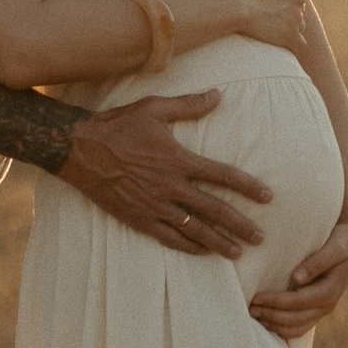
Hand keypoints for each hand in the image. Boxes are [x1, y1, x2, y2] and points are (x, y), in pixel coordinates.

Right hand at [61, 90, 269, 252]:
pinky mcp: (138, 219)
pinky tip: (203, 252)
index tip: (268, 197)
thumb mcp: (155, 108)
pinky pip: (169, 237)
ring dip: (218, 242)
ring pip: (194, 229)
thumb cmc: (118, 126)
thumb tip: (219, 95)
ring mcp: (154, 206)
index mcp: (179, 160)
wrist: (80, 149)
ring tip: (238, 252)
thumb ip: (189, 105)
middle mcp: (170, 187)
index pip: (223, 176)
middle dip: (240, 224)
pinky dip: (188, 246)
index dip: (248, 187)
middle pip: (214, 210)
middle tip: (261, 238)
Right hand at [203, 0, 311, 56]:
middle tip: (271, 21)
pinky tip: (286, 49)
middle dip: (288, 16)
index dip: (285, 2)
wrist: (234, 2)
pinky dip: (294, 47)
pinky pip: (300, 45)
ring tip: (272, 34)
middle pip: (299, 10)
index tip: (273, 8)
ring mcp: (297, 17)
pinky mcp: (291, 35)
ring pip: (299, 27)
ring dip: (288, 31)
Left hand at [250, 206, 347, 335]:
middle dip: (270, 316)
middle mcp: (327, 305)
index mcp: (330, 291)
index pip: (297, 303)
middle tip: (249, 309)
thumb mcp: (335, 247)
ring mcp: (322, 310)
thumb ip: (317, 262)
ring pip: (296, 328)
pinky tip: (266, 320)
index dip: (275, 302)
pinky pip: (298, 327)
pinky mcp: (317, 310)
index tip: (255, 298)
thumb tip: (297, 278)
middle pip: (294, 320)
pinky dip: (281, 328)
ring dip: (274, 325)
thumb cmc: (342, 241)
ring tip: (254, 315)